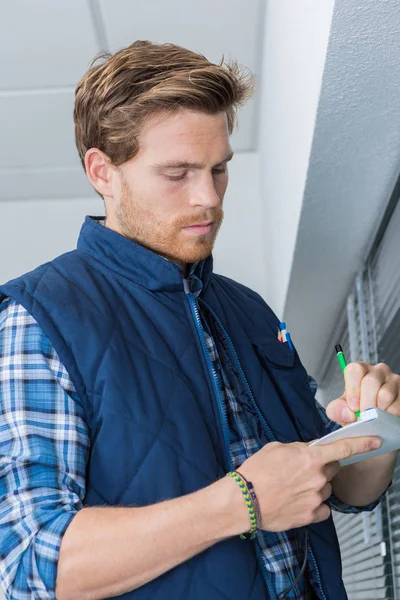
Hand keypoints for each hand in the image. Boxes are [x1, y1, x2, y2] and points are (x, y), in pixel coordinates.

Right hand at [237, 436, 380, 531]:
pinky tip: (296, 502)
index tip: (376, 442)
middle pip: (333, 469)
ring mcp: (316, 498)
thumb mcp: (276, 448)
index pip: (344, 448)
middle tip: (300, 470)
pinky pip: (322, 508)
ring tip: (291, 488)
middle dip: (321, 467)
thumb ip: (299, 448)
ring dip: (315, 486)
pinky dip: (313, 505)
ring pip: (325, 489)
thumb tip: (310, 450)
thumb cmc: (255, 471)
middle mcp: (317, 478)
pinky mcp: (311, 515)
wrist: (243, 500)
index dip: (363, 443)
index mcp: (310, 457)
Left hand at [326, 362, 399, 424]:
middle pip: (370, 381)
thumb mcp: (343, 411)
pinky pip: (397, 406)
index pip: (354, 369)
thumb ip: (337, 410)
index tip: (353, 407)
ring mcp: (394, 380)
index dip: (352, 389)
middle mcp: (378, 371)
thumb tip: (348, 412)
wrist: (376, 426)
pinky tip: (385, 419)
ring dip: (377, 412)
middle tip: (363, 418)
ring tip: (373, 419)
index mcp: (360, 371)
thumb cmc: (358, 413)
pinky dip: (389, 417)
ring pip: (385, 394)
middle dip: (365, 404)